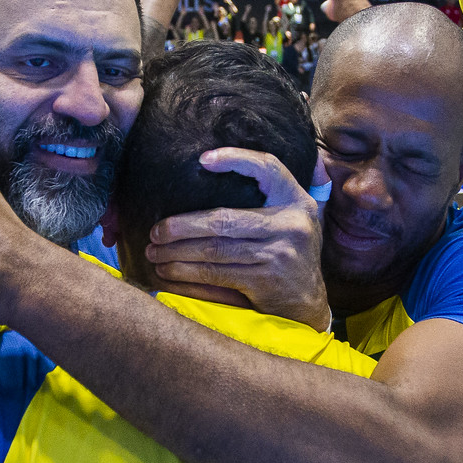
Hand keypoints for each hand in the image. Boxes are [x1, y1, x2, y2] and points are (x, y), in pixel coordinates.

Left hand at [145, 149, 329, 329]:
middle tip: (156, 231)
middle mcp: (291, 225)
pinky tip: (169, 273)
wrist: (308, 303)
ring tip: (154, 252)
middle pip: (224, 219)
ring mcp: (279, 255)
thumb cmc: (290, 255)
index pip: (269, 167)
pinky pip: (215, 275)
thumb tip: (214, 173)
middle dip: (182, 226)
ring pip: (214, 250)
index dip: (236, 158)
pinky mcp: (265, 282)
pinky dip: (187, 275)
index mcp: (297, 202)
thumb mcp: (292, 222)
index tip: (203, 160)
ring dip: (177, 253)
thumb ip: (270, 201)